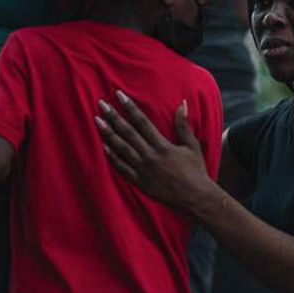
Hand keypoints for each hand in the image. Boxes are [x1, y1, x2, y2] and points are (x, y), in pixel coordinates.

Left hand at [95, 90, 210, 211]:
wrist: (194, 197)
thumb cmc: (196, 170)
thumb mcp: (191, 145)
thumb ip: (183, 125)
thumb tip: (182, 103)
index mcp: (162, 145)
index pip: (142, 122)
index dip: (130, 107)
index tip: (119, 95)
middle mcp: (150, 156)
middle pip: (128, 133)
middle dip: (114, 117)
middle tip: (101, 104)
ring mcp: (143, 170)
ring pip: (121, 149)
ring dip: (108, 134)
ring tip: (97, 121)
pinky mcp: (140, 182)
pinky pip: (122, 168)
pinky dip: (112, 157)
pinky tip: (104, 147)